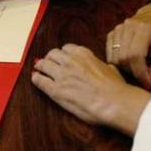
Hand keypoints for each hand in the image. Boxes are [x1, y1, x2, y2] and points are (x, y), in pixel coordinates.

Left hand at [32, 44, 150, 135]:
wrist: (113, 102)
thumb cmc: (115, 88)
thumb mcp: (110, 68)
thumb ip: (101, 65)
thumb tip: (103, 67)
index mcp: (83, 54)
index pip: (66, 48)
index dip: (63, 54)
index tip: (62, 58)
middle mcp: (70, 61)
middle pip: (52, 54)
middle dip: (50, 58)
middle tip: (49, 64)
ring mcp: (61, 75)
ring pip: (43, 64)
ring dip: (41, 66)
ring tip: (39, 69)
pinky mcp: (56, 90)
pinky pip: (40, 81)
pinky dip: (36, 79)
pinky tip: (36, 79)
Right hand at [106, 0, 150, 89]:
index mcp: (144, 29)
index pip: (136, 55)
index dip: (140, 73)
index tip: (147, 83)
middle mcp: (128, 27)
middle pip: (123, 58)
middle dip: (133, 71)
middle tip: (144, 75)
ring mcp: (118, 29)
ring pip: (115, 58)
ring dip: (125, 68)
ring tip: (137, 67)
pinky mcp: (111, 33)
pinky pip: (109, 54)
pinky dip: (118, 63)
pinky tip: (128, 62)